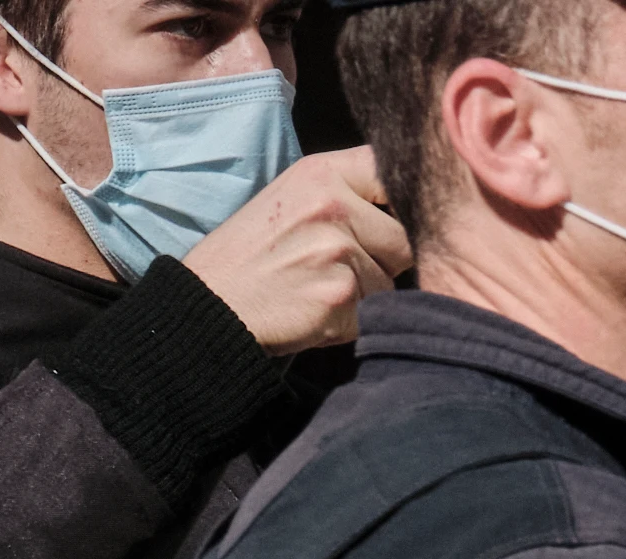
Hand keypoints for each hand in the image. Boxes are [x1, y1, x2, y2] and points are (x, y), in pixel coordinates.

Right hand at [182, 149, 410, 354]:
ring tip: (317, 285)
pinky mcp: (341, 294)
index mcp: (321, 173)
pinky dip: (353, 319)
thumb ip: (349, 193)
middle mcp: (333, 204)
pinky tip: (316, 308)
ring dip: (366, 292)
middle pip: (405, 238)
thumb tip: (415, 204)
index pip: (393, 174)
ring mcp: (337, 250)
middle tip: (331, 265)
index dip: (401, 203)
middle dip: (382, 259)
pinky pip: (377, 312)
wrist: (210, 303)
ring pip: (392, 280)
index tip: (388, 218)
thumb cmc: (254, 254)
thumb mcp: (293, 198)